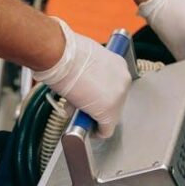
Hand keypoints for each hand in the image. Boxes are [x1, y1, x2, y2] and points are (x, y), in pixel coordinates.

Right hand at [32, 19, 130, 138]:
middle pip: (114, 102)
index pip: (114, 86)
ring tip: (79, 114)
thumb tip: (83, 87)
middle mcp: (123, 81)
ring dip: (94, 116)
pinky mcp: (108, 112)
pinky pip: (106, 129)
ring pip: (109, 116)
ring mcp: (118, 97)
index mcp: (119, 65)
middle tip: (82, 107)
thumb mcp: (85, 60)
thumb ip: (90, 74)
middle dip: (97, 106)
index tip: (92, 98)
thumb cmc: (66, 53)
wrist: (61, 56)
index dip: (101, 95)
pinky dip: (97, 132)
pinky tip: (89, 131)